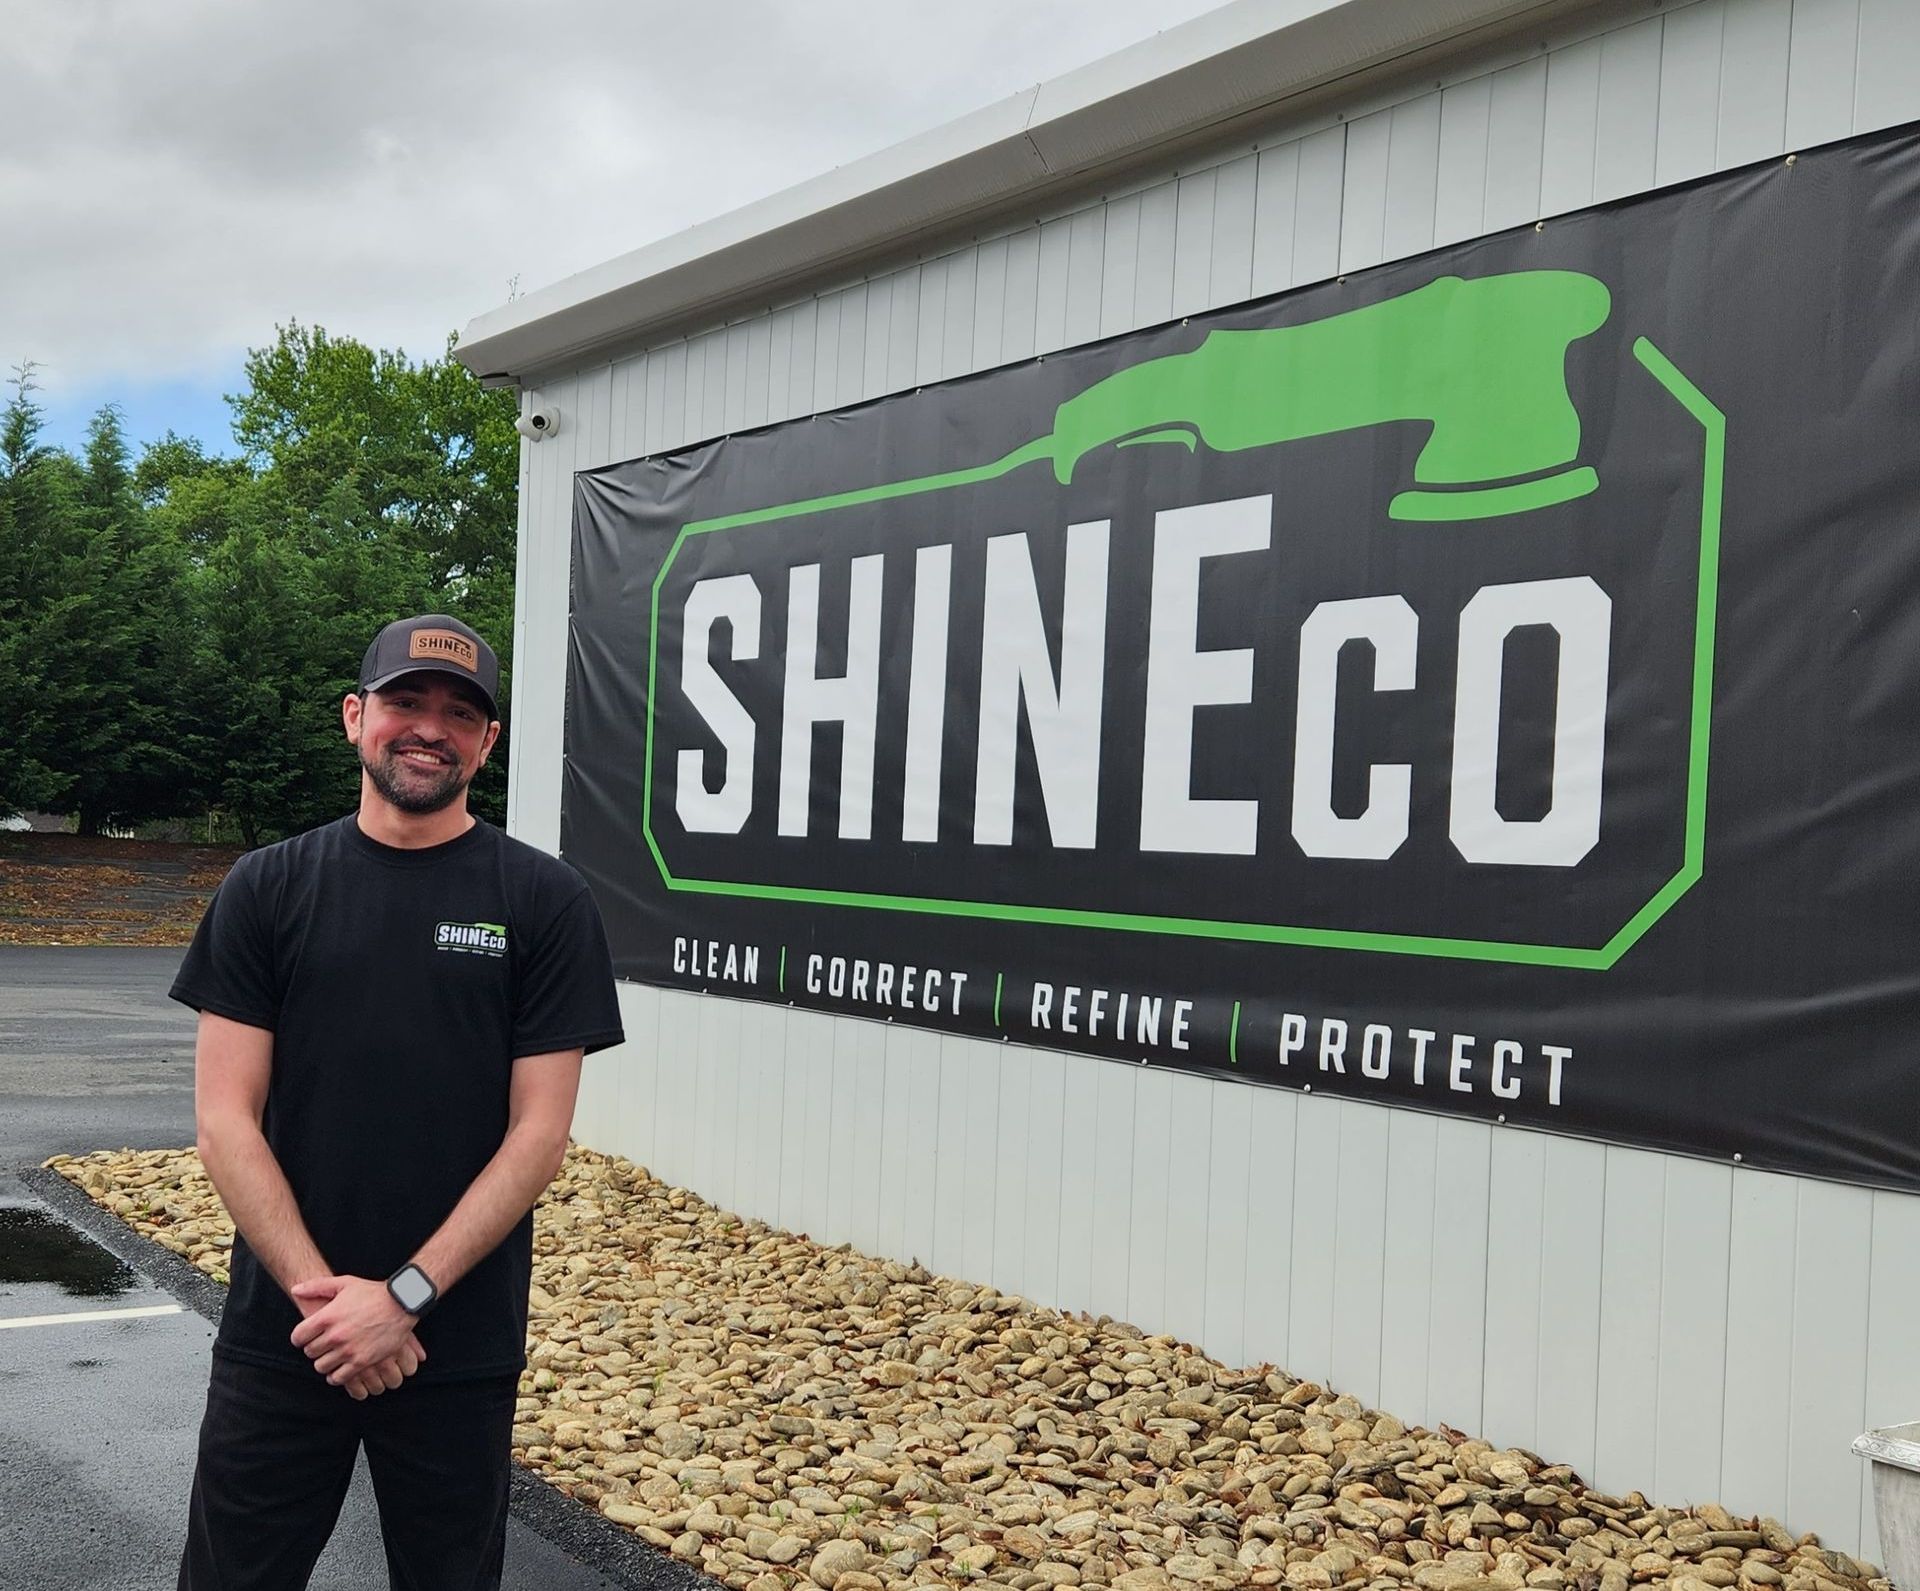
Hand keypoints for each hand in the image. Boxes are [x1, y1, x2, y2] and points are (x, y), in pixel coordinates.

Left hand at [290, 1275, 424, 1389]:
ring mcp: (348, 1350)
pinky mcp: (361, 1362)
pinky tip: (340, 1367)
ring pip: (321, 1366)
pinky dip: (336, 1375)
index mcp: (327, 1317)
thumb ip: (317, 1286)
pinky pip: (338, 1378)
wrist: (401, 1304)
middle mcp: (335, 1335)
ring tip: (332, 1355)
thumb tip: (295, 1290)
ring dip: (324, 1362)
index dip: (300, 1337)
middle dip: (314, 1348)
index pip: (298, 1337)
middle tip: (323, 1344)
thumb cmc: (372, 1293)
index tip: (307, 1337)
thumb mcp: (345, 1283)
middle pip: (310, 1352)